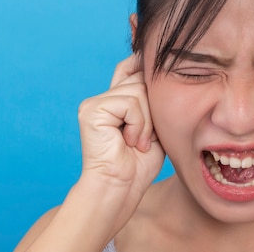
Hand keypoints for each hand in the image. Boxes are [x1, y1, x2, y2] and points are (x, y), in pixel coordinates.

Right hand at [77, 54, 163, 202]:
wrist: (121, 188)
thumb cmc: (141, 162)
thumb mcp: (155, 124)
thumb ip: (153, 98)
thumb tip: (159, 68)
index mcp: (116, 99)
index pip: (132, 66)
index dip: (146, 67)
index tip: (161, 73)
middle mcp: (104, 98)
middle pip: (141, 78)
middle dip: (153, 108)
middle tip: (147, 136)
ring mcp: (95, 103)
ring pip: (139, 91)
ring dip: (147, 122)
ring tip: (138, 143)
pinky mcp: (92, 110)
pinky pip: (130, 103)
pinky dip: (138, 124)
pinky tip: (129, 142)